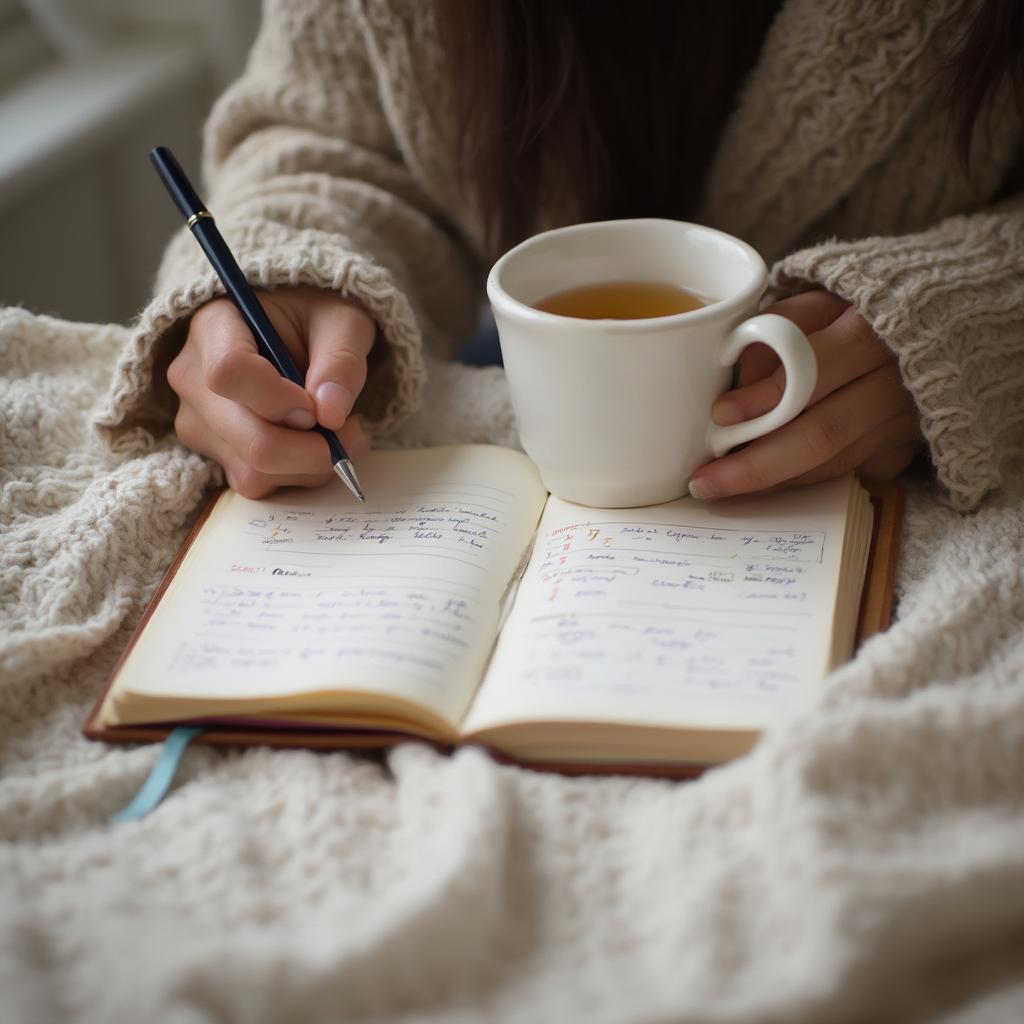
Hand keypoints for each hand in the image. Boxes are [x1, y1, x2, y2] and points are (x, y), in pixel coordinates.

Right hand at [168, 286, 372, 497]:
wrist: (292, 333)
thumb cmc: (315, 318)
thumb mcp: (342, 321)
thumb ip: (341, 360)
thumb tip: (331, 415)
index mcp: (214, 326)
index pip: (229, 373)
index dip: (280, 400)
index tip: (317, 405)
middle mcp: (192, 378)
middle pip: (246, 438)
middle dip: (312, 448)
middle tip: (353, 432)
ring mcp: (197, 422)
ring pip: (254, 471)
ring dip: (310, 465)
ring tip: (337, 432)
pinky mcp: (215, 454)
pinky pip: (256, 483)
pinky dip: (296, 475)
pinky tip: (312, 444)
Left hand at [688, 290, 924, 499]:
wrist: (937, 327)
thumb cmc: (862, 310)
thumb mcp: (820, 300)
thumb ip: (777, 329)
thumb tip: (738, 384)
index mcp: (874, 331)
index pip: (811, 373)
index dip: (764, 399)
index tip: (720, 415)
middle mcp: (898, 383)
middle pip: (821, 436)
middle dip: (755, 466)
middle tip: (705, 481)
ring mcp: (906, 423)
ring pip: (831, 464)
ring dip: (772, 481)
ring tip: (722, 485)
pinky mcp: (904, 450)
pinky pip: (846, 475)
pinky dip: (801, 481)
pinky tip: (765, 485)